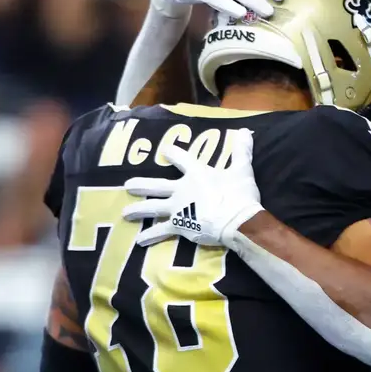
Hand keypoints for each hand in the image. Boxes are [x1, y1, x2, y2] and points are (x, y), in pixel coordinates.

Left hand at [124, 130, 264, 247]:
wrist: (236, 220)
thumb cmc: (239, 195)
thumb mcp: (243, 170)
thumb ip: (241, 151)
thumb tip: (246, 130)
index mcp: (196, 174)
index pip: (181, 159)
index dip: (172, 153)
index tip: (164, 151)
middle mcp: (182, 189)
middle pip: (157, 185)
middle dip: (142, 185)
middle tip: (127, 185)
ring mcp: (178, 208)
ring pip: (153, 207)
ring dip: (138, 210)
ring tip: (124, 214)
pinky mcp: (179, 225)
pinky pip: (161, 231)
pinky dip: (150, 236)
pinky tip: (139, 241)